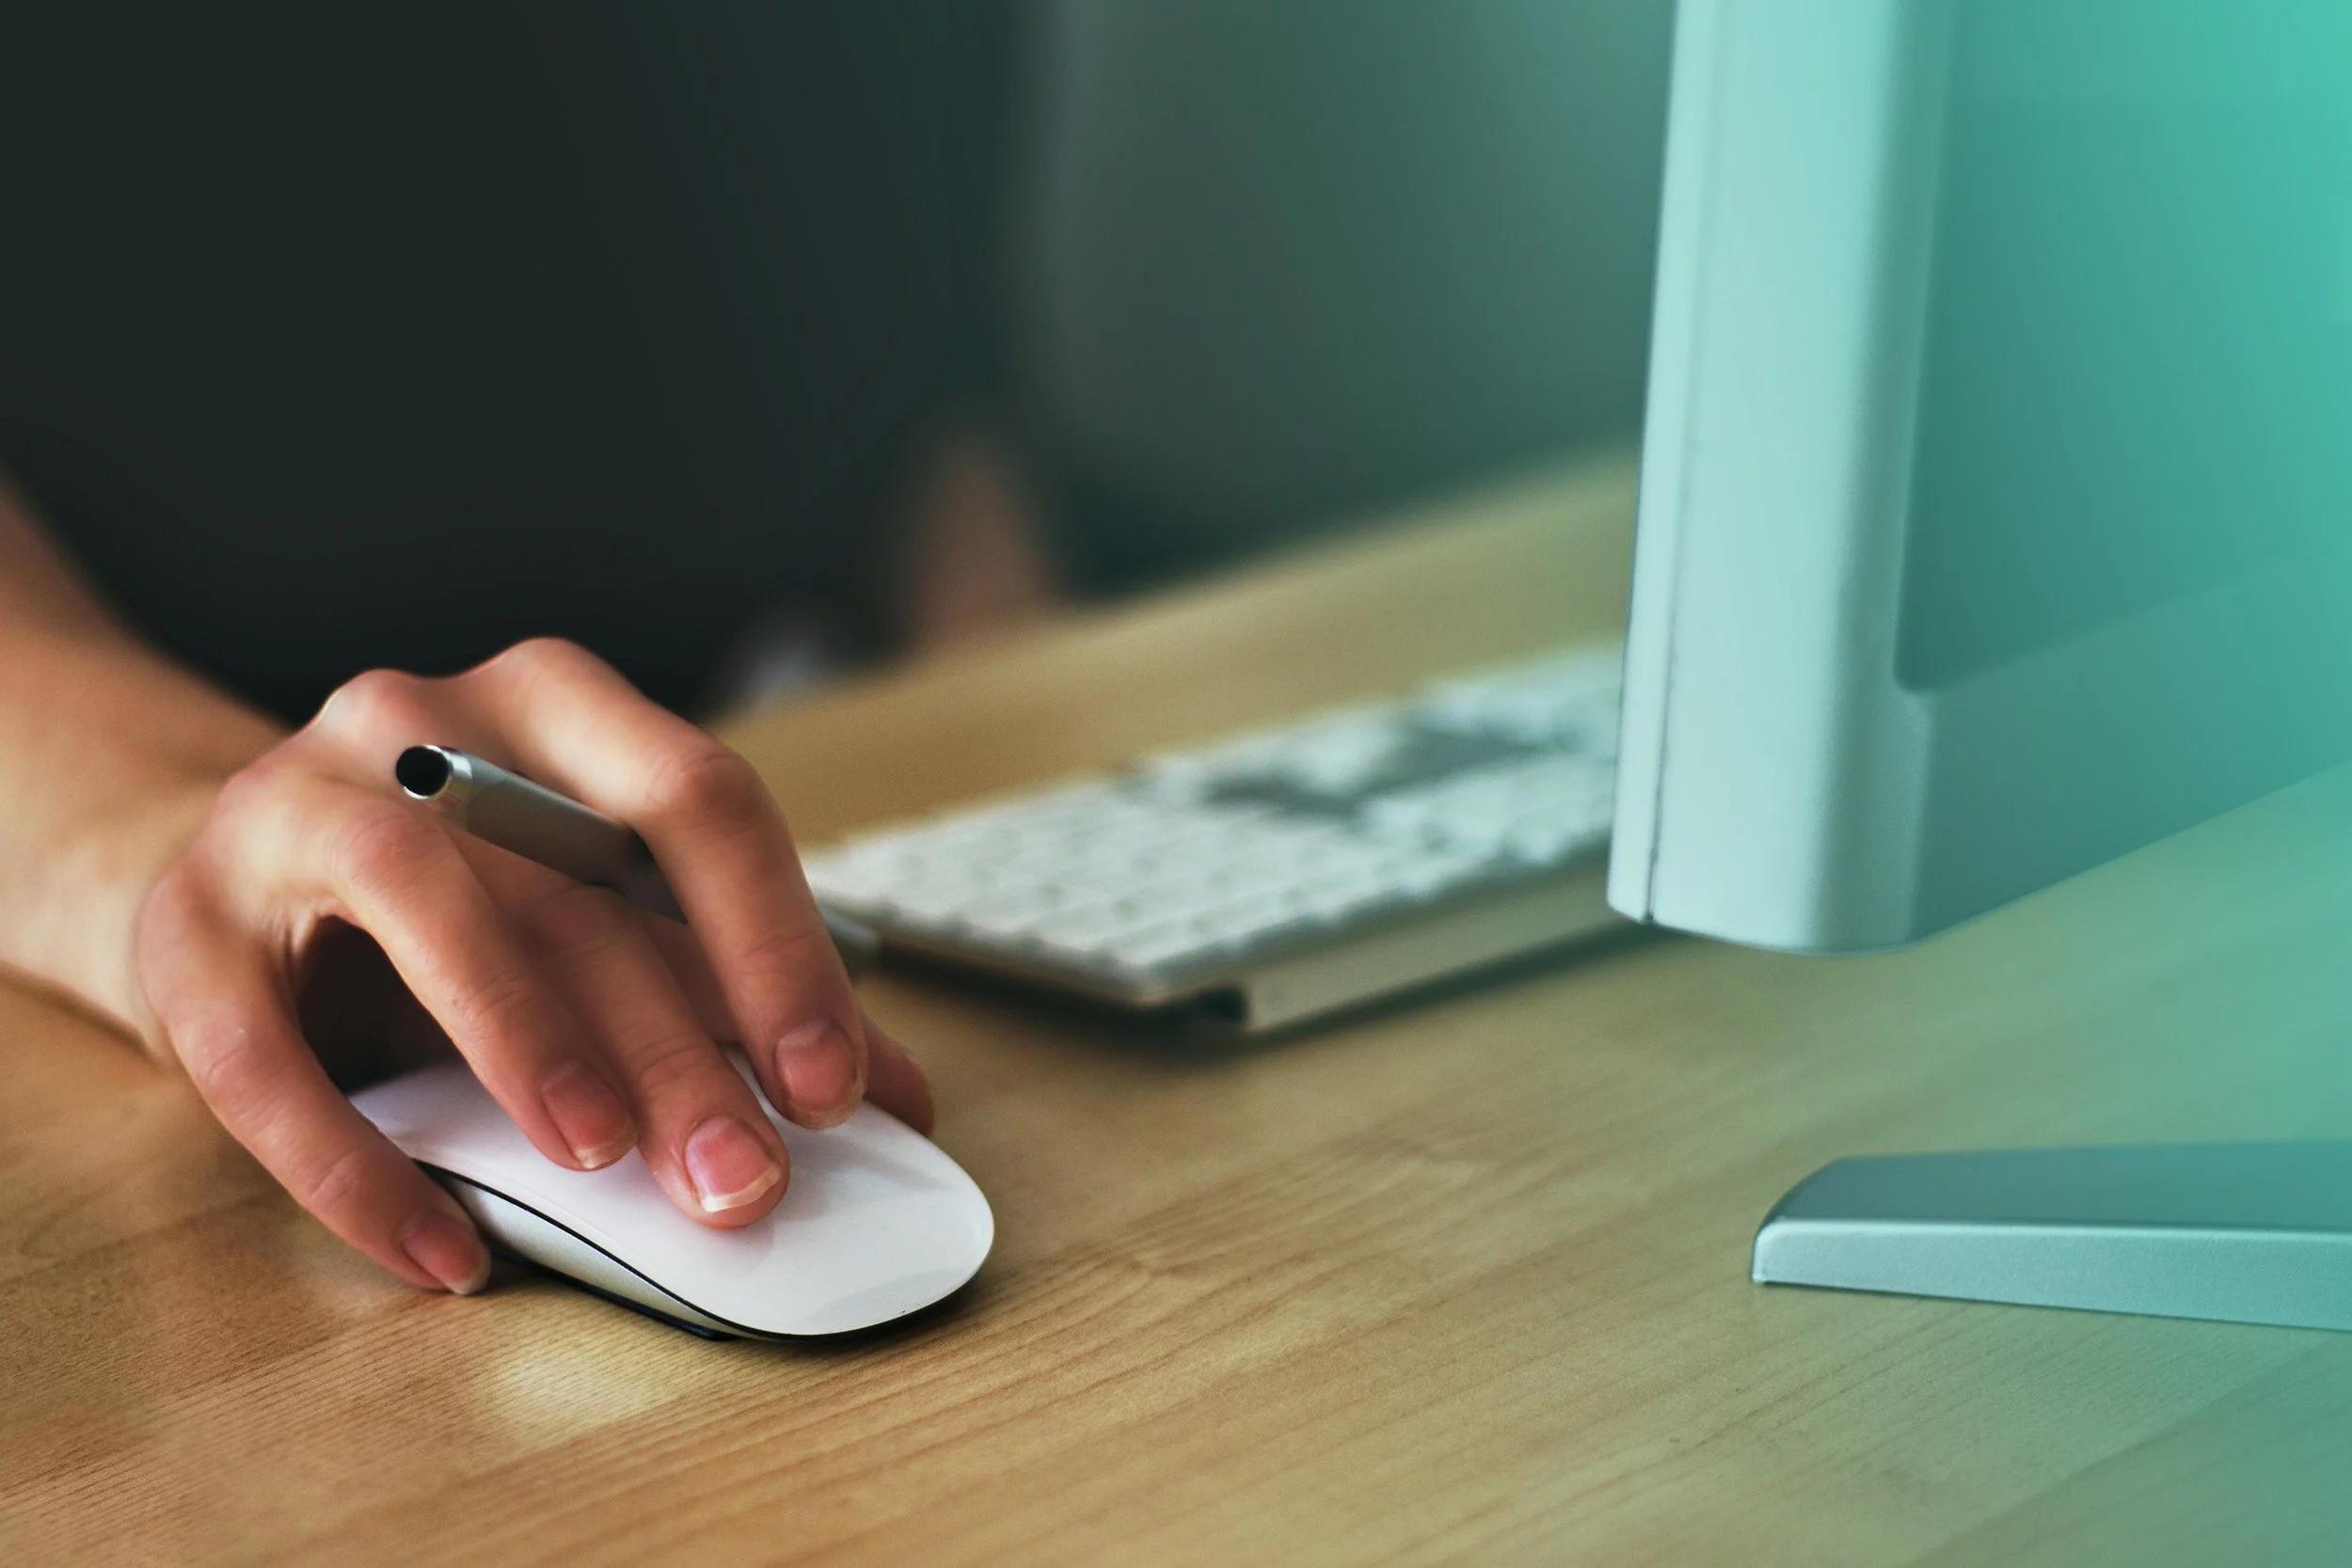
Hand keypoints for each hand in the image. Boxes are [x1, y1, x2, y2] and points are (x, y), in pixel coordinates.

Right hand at [133, 638, 932, 1294]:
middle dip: (677, 1045)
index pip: (697, 800)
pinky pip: (262, 1054)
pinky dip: (358, 1166)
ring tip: (600, 1160)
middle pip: (575, 879)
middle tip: (744, 1177)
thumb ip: (734, 991)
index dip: (777, 945)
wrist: (232, 880)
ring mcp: (288, 808)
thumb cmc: (458, 900)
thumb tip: (898, 1099)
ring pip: (421, 899)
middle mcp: (422, 723)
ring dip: (525, 1037)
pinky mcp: (183, 928)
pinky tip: (444, 1252)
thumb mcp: (601, 918)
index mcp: (557, 708)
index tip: (835, 1086)